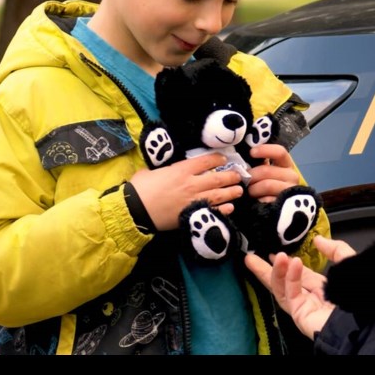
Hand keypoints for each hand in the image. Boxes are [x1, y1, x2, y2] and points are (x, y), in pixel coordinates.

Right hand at [129, 152, 243, 230]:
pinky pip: (212, 211)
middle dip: (230, 176)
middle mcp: (191, 183)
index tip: (224, 160)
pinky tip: (231, 208)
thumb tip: (166, 171)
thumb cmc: (140, 189)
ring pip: (218, 195)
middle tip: (239, 176)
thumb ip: (163, 170)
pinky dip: (223, 209)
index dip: (217, 159)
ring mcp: (193, 200)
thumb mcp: (151, 172)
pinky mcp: (192, 215)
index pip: (205, 161)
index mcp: (181, 170)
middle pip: (217, 178)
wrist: (135, 210)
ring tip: (239, 191)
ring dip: (231, 192)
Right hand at [244, 236, 356, 339]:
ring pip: (281, 289)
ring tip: (274, 255)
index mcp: (324, 289)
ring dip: (275, 272)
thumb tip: (318, 240)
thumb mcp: (349, 264)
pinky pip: (290, 294)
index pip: (300, 276)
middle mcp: (311, 299)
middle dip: (266, 270)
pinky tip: (292, 263)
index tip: (276, 253)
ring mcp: (304, 308)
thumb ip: (336, 250)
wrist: (365, 320)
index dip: (287, 264)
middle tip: (251, 258)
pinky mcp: (300, 314)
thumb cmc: (361, 295)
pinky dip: (289, 278)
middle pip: (283, 283)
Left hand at [247, 143, 300, 202]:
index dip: (265, 150)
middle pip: (266, 170)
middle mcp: (292, 176)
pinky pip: (267, 200)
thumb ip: (260, 164)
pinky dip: (260, 200)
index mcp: (287, 165)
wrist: (282, 208)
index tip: (252, 152)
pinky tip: (258, 201)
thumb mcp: (268, 173)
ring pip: (266, 185)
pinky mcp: (286, 204)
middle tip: (246, 181)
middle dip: (251, 176)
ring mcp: (290, 190)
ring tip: (251, 192)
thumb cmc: (271, 186)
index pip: (280, 152)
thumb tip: (245, 158)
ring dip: (253, 189)